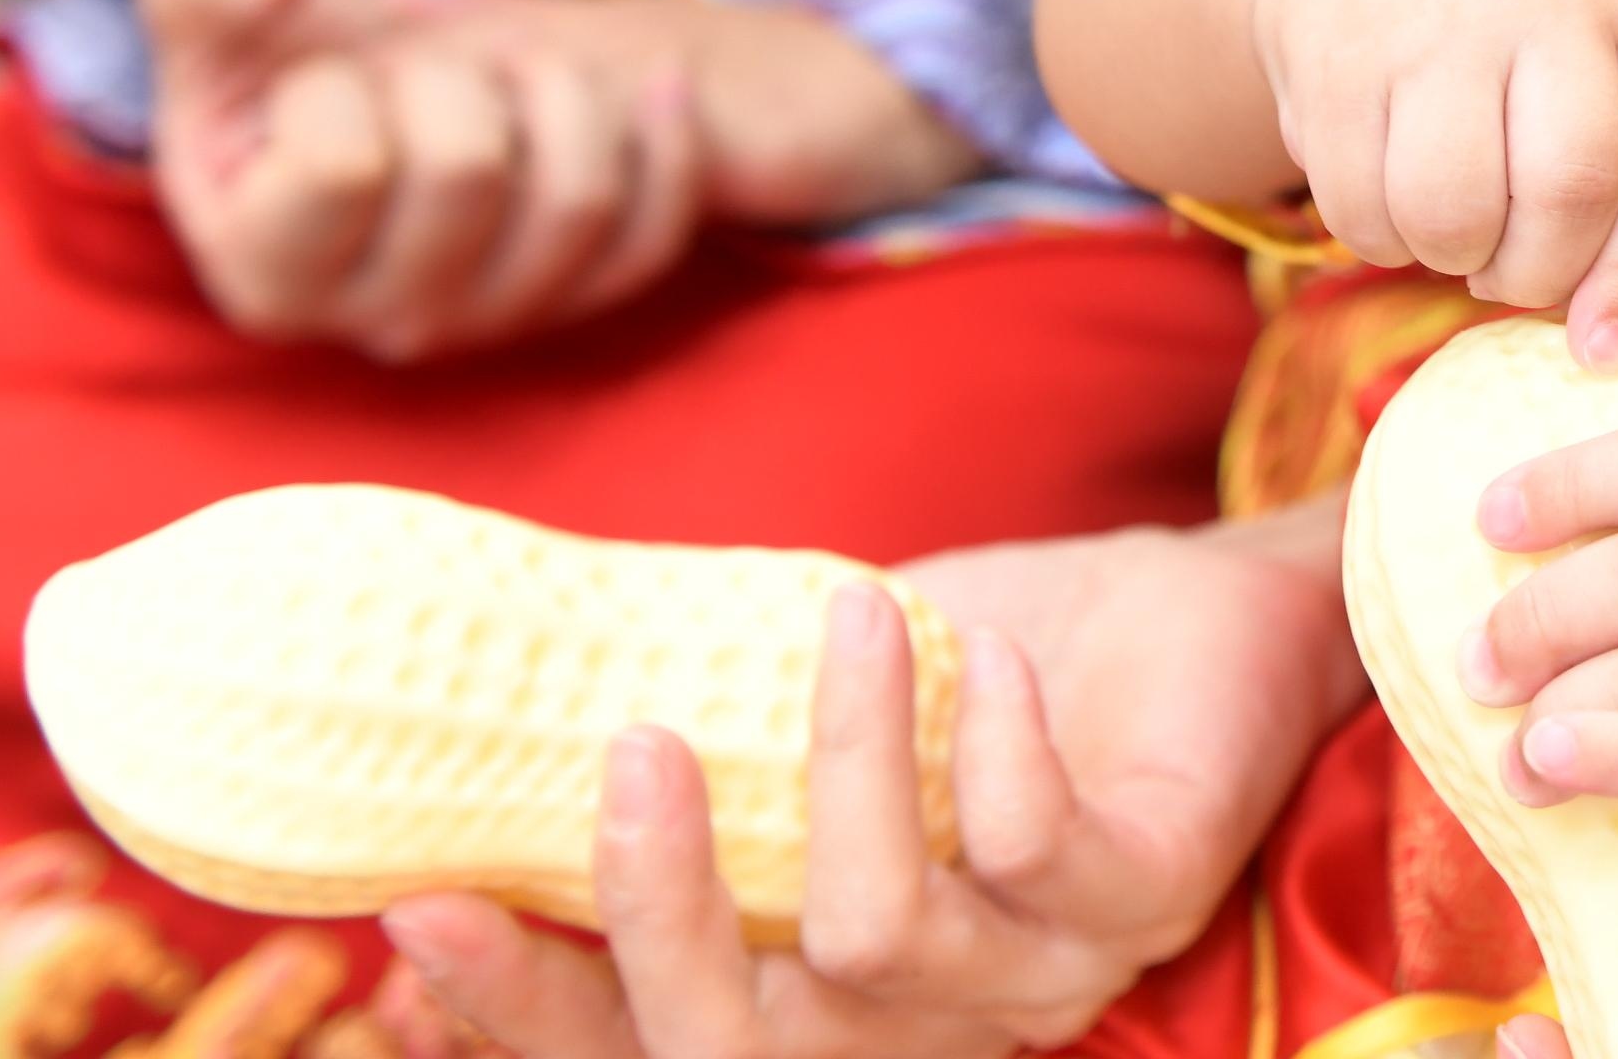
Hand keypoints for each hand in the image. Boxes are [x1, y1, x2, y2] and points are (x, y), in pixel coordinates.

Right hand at [141, 0, 705, 359]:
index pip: (343, 169)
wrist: (361, 93)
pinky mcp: (580, 300)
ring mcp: (492, 321)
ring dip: (557, 91)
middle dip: (453, 72)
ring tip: (510, 64)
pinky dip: (665, 145)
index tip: (321, 80)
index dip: (338, 90)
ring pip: (574, 201)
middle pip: (468, 173)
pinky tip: (650, 82)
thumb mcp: (203, 9)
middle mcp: (385, 322)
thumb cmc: (265, 60)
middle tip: (425, 59)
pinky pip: (656, 234)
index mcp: (270, 274)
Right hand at [383, 506, 1366, 1058]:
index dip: (526, 1018)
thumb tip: (476, 716)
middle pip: (740, 1055)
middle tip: (625, 755)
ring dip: (848, 766)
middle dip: (649, 922)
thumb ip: (681, 741)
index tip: (415, 923)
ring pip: (878, 943)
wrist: (1202, 604)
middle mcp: (928, 1019)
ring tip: (851, 615)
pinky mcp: (1148, 895)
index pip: (651, 1051)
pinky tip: (992, 653)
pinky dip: (993, 741)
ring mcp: (1044, 971)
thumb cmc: (989, 658)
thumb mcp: (803, 705)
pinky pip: (1035, 852)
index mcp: (828, 995)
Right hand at [1247, 0, 1617, 363]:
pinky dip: (1378, 240)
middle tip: (1510, 268)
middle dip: (1536, 273)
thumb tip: (1610, 350)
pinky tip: (1387, 188)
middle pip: (1567, 193)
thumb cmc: (1509, 54)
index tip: (1603, 349)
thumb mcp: (1597, 93)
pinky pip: (1361, 216)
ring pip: (1454, 215)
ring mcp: (1434, 24)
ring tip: (1452, 221)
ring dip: (1451, 259)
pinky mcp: (1337, 65)